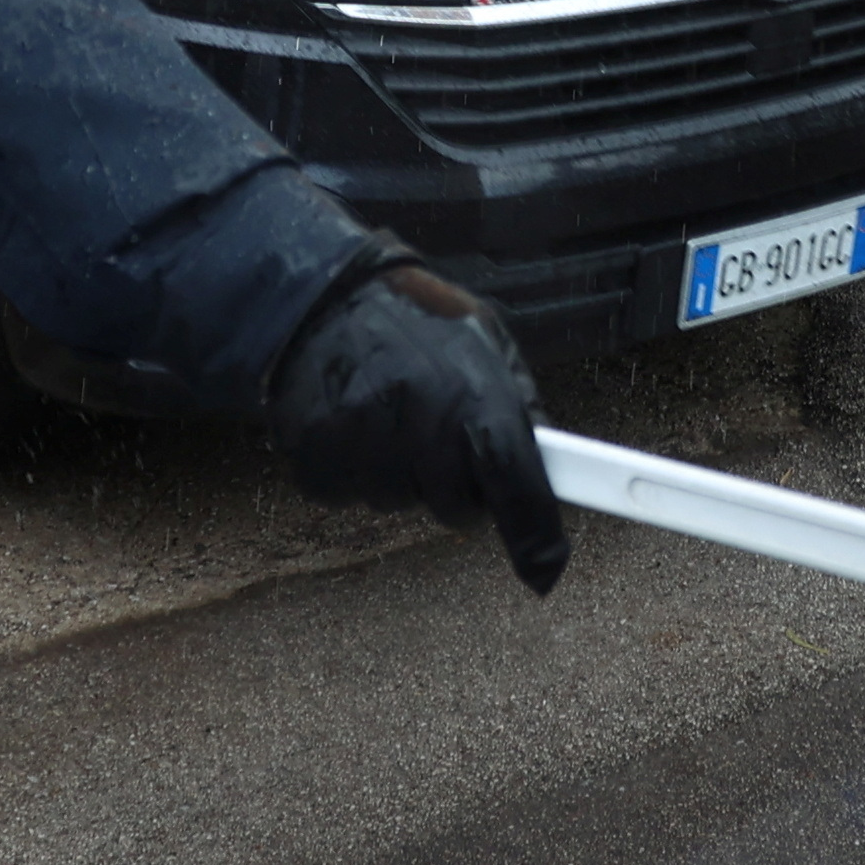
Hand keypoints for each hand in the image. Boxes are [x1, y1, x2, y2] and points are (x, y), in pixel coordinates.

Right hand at [268, 258, 567, 592]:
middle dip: (457, 484)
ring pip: (398, 503)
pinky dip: (354, 472)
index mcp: (471, 390)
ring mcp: (361, 438)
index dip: (534, 534)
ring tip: (390, 417)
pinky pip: (347, 496)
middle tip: (441, 437)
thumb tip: (549, 467)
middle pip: (456, 507)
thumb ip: (519, 406)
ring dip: (401, 476)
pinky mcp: (315, 455)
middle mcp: (418, 416)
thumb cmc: (418, 320)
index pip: (513, 480)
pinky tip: (355, 426)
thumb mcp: (486, 343)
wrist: (324, 296)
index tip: (545, 569)